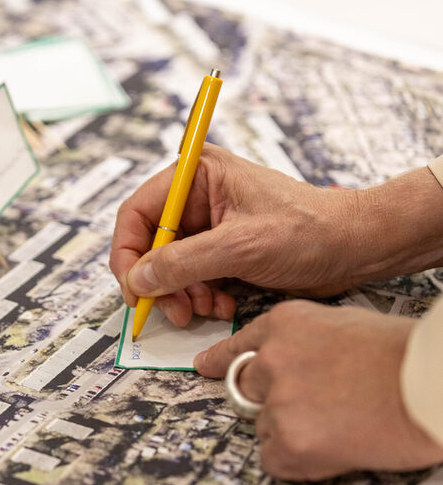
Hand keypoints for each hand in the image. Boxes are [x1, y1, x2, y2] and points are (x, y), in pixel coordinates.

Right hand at [109, 144, 442, 326]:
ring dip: (182, 294)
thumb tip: (139, 279)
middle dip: (160, 282)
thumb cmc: (310, 230)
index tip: (134, 289)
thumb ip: (183, 262)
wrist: (356, 248)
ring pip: (168, 267)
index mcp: (197, 175)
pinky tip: (222, 305)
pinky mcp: (220, 250)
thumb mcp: (241, 246)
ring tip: (205, 309)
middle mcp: (197, 197)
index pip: (138, 213)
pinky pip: (190, 279)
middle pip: (149, 244)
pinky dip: (199, 298)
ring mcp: (208, 225)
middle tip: (173, 310)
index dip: (128, 254)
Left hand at [194, 300, 442, 479]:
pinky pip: (274, 460)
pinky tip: (336, 447)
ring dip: (292, 432)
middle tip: (308, 408)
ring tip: (341, 424)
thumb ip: (306, 344)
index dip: (220, 360)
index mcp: (285, 324)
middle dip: (269, 401)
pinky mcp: (288, 441)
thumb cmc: (405, 358)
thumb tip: (293, 364)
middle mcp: (271, 359)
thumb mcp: (346, 327)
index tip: (204, 367)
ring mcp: (277, 401)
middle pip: (243, 388)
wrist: (430, 385)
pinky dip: (300, 462)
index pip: (238, 345)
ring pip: (262, 426)